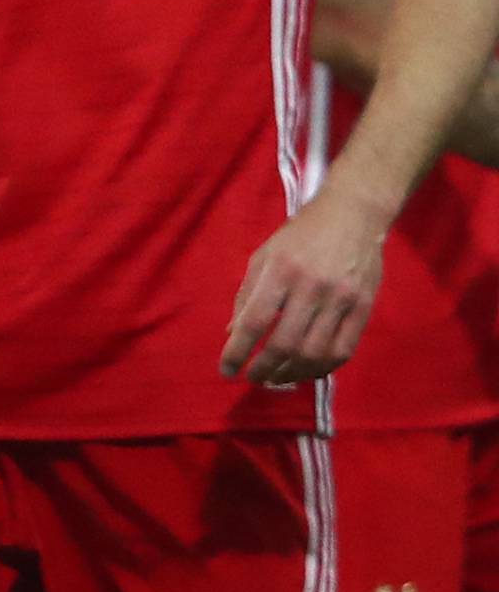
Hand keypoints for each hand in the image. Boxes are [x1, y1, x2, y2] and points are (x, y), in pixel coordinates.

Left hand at [219, 183, 384, 384]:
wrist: (354, 213)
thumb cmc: (302, 234)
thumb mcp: (265, 254)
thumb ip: (247, 294)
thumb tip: (232, 333)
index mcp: (281, 270)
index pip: (254, 321)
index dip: (237, 352)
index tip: (227, 371)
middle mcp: (311, 286)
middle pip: (284, 344)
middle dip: (263, 370)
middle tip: (253, 378)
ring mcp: (341, 298)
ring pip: (314, 353)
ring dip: (291, 374)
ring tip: (277, 378)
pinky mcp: (364, 307)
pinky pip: (343, 350)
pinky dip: (322, 368)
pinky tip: (307, 370)